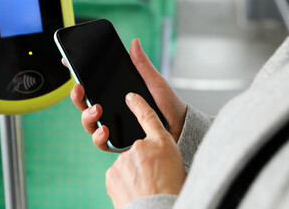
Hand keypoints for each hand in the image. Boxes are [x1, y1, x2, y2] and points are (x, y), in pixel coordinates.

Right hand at [65, 39, 186, 151]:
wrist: (181, 128)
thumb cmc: (167, 104)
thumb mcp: (154, 82)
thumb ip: (142, 65)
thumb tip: (134, 42)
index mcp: (116, 94)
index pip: (92, 85)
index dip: (78, 75)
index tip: (67, 62)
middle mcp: (111, 110)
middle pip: (85, 104)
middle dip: (77, 96)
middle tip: (79, 88)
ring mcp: (113, 126)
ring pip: (89, 122)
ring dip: (87, 116)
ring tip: (96, 109)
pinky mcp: (118, 141)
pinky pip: (102, 142)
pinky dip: (99, 137)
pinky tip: (104, 131)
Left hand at [106, 93, 186, 208]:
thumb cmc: (171, 190)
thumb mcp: (176, 163)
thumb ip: (161, 149)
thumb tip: (152, 147)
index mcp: (161, 143)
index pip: (148, 116)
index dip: (139, 105)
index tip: (131, 97)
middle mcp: (140, 148)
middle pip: (137, 148)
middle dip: (141, 160)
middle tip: (150, 175)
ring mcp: (123, 161)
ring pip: (126, 164)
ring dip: (133, 173)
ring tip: (145, 187)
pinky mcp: (112, 174)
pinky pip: (118, 176)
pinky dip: (124, 183)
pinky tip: (135, 192)